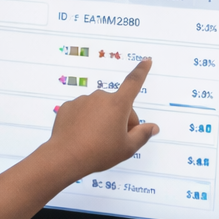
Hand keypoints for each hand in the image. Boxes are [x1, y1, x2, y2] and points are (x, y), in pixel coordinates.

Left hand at [44, 58, 158, 177]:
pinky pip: (82, 112)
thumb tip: (153, 127)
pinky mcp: (68, 107)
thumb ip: (143, 134)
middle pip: (117, 105)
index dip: (142, 71)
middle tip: (116, 139)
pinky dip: (85, 121)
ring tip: (96, 140)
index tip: (146, 60)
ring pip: (99, 109)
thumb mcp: (127, 148)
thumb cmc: (99, 152)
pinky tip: (83, 135)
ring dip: (101, 119)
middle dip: (120, 118)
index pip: (134, 82)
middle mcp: (100, 97)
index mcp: (118, 104)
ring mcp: (82, 101)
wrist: (65, 157)